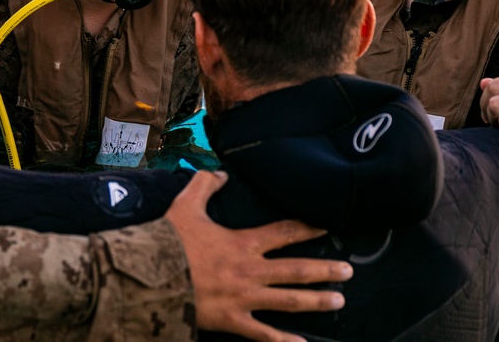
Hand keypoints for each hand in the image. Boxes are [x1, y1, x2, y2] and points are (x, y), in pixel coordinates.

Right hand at [165, 170, 351, 341]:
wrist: (150, 274)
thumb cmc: (169, 240)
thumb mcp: (186, 203)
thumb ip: (206, 184)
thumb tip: (222, 174)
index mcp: (243, 242)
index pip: (284, 232)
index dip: (308, 228)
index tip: (327, 227)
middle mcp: (250, 271)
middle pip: (297, 270)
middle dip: (326, 270)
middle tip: (348, 272)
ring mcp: (244, 298)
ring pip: (289, 301)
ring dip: (316, 301)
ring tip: (339, 302)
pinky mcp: (232, 321)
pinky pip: (263, 335)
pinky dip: (283, 341)